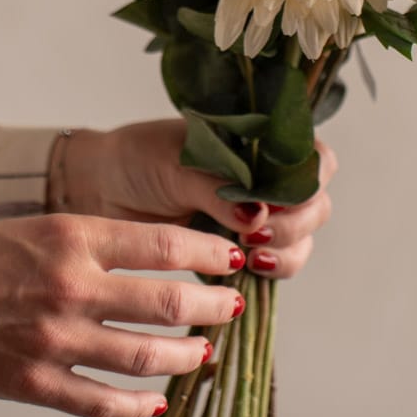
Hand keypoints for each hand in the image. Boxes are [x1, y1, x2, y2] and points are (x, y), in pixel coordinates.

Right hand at [0, 216, 244, 416]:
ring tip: (206, 355)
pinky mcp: (33, 383)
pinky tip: (155, 406)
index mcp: (69, 236)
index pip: (162, 241)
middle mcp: (70, 287)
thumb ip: (82, 240)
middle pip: (168, 300)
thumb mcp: (27, 225)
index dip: (208, 251)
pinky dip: (134, 407)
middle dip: (214, 306)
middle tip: (236, 307)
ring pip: (144, 356)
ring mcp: (54, 340)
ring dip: (185, 358)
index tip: (233, 256)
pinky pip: (99, 402)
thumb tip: (139, 251)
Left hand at [61, 120, 336, 279]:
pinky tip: (245, 273)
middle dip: (296, 223)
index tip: (273, 200)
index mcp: (259, 143)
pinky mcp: (239, 251)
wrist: (100, 187)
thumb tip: (260, 214)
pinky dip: (270, 272)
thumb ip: (216, 186)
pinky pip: (274, 267)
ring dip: (286, 252)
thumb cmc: (137, 160)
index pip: (313, 158)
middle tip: (255, 236)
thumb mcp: (176, 163)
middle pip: (316, 203)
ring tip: (249, 258)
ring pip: (301, 240)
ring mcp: (257, 217)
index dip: (307, 181)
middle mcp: (267, 179)